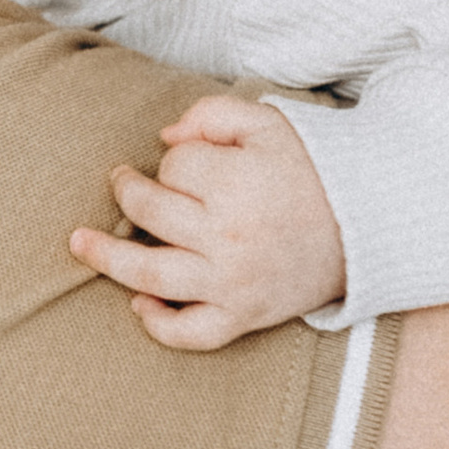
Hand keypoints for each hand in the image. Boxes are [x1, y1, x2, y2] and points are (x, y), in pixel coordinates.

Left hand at [71, 93, 348, 348]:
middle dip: (128, 193)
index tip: (191, 161)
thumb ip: (211, 115)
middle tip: (123, 182)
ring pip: (151, 274)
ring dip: (107, 258)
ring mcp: (234, 283)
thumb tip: (163, 137)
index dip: (175, 160)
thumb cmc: (313, 170)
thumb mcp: (269, 123)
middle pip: (150, 213)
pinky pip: (192, 333)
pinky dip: (160, 325)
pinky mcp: (245, 316)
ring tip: (80, 243)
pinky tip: (139, 305)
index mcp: (239, 183)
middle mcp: (230, 237)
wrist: (369, 227)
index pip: (173, 166)